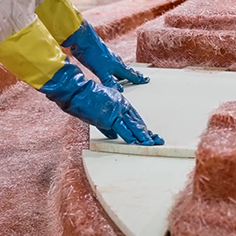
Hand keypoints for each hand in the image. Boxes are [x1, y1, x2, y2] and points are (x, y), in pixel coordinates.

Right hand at [40, 62, 163, 145]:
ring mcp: (117, 111)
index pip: (134, 116)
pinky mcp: (110, 117)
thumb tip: (114, 136)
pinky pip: (122, 129)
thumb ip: (107, 125)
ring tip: (150, 143)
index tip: (148, 133)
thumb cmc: (86, 99)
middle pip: (137, 121)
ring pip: (133, 125)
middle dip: (147, 132)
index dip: (141, 126)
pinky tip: (136, 142)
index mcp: (120, 102)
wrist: (78, 92)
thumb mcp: (99, 110)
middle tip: (157, 139)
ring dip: (142, 136)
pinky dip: (129, 136)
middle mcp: (122, 106)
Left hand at [62, 20, 148, 91]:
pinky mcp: (102, 56)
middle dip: (135, 74)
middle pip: (127, 70)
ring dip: (126, 71)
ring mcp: (109, 58)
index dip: (137, 79)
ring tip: (129, 73)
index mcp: (117, 66)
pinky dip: (116, 68)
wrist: (84, 40)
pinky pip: (113, 64)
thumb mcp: (101, 71)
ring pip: (120, 66)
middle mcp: (115, 61)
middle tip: (141, 77)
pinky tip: (112, 67)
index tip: (146, 80)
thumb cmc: (93, 54)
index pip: (130, 74)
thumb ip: (109, 82)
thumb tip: (120, 91)